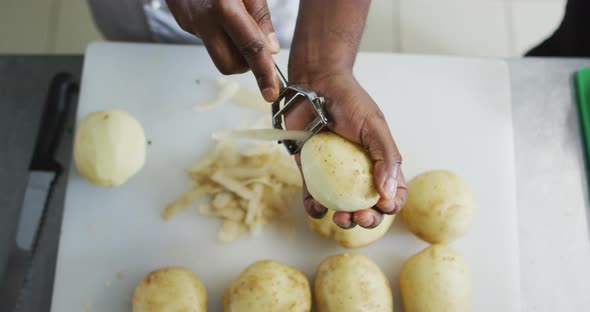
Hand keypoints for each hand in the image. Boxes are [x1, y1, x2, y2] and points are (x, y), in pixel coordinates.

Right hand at [166, 0, 279, 100]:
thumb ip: (259, 15)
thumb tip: (271, 49)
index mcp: (223, 5)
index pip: (250, 47)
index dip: (263, 73)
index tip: (271, 93)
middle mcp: (202, 19)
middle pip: (229, 64)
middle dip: (246, 63)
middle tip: (253, 43)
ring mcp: (189, 23)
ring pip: (217, 54)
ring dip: (233, 49)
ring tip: (236, 22)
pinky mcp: (182, 22)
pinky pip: (207, 39)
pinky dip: (219, 34)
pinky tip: (217, 12)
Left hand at [286, 72, 407, 228]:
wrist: (315, 86)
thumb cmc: (349, 101)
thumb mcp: (375, 126)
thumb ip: (387, 158)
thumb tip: (389, 194)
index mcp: (380, 163)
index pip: (393, 192)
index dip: (392, 205)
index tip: (384, 206)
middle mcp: (359, 173)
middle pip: (369, 206)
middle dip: (368, 219)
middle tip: (360, 216)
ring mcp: (334, 176)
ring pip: (342, 208)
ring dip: (344, 220)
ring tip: (340, 217)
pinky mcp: (310, 174)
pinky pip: (314, 198)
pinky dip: (315, 208)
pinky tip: (318, 207)